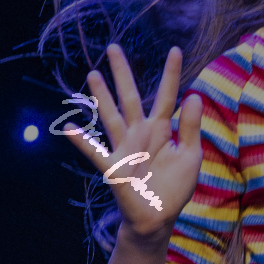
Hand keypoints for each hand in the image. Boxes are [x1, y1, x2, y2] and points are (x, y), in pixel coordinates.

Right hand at [62, 44, 202, 242]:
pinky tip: (71, 127)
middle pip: (130, 97)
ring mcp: (125, 148)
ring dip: (101, 96)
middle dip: (122, 73)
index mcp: (162, 129)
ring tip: (92, 74)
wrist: (160, 217)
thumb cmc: (176, 186)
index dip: (170, 73)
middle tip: (113, 47)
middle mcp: (140, 133)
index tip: (175, 49)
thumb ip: (191, 127)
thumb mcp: (191, 155)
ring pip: (111, 116)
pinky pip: (96, 152)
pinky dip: (83, 141)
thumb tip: (193, 95)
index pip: (166, 95)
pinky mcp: (114, 167)